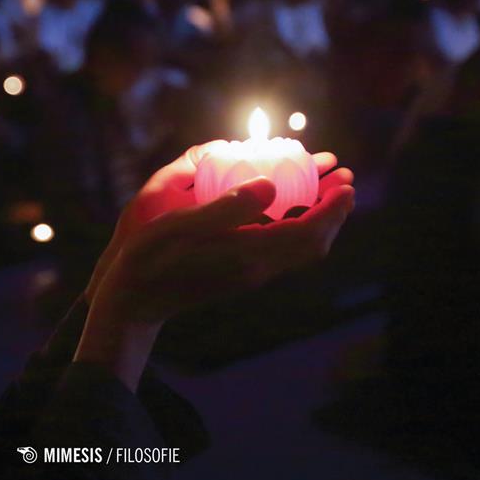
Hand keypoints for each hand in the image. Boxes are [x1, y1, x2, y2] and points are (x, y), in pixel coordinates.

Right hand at [77, 146, 353, 390]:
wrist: (133, 302)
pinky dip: (299, 225)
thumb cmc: (148, 258)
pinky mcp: (242, 275)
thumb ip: (225, 208)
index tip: (346, 182)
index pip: (307, 233)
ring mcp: (251, 275)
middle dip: (333, 210)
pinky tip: (289, 204)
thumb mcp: (179, 226)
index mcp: (246, 254)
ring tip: (324, 185)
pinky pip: (285, 250)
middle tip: (342, 176)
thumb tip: (270, 186)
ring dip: (319, 217)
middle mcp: (257, 268)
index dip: (332, 208)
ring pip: (301, 249)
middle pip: (313, 243)